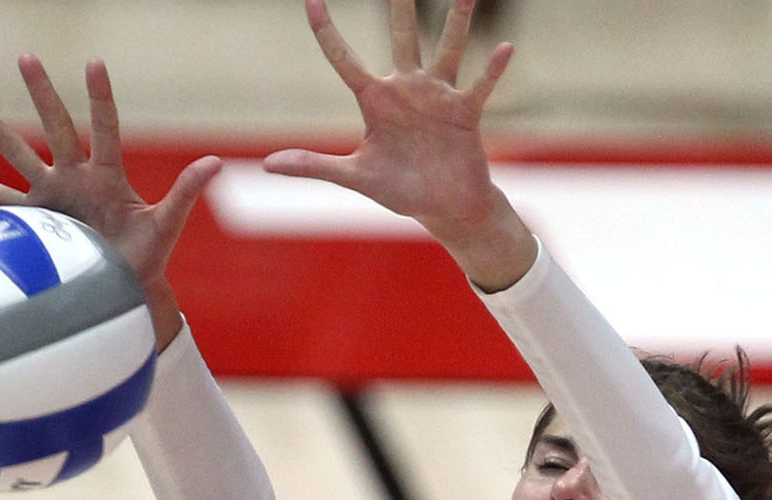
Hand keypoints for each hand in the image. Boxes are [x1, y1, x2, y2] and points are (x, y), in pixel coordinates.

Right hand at [0, 57, 220, 344]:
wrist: (121, 289)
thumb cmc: (146, 258)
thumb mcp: (166, 226)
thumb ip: (185, 193)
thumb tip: (215, 163)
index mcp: (108, 175)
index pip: (105, 128)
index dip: (100, 98)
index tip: (94, 62)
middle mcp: (76, 178)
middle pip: (55, 127)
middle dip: (41, 93)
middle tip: (26, 56)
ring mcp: (51, 197)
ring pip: (18, 155)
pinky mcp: (33, 221)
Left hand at [264, 0, 534, 289]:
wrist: (444, 207)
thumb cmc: (400, 190)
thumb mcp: (354, 177)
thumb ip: (314, 166)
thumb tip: (267, 165)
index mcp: (375, 101)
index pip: (344, 60)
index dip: (327, 31)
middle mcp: (407, 89)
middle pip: (402, 38)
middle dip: (401, 6)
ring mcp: (438, 97)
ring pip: (447, 50)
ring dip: (456, 23)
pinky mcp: (465, 112)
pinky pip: (480, 86)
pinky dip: (492, 69)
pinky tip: (504, 47)